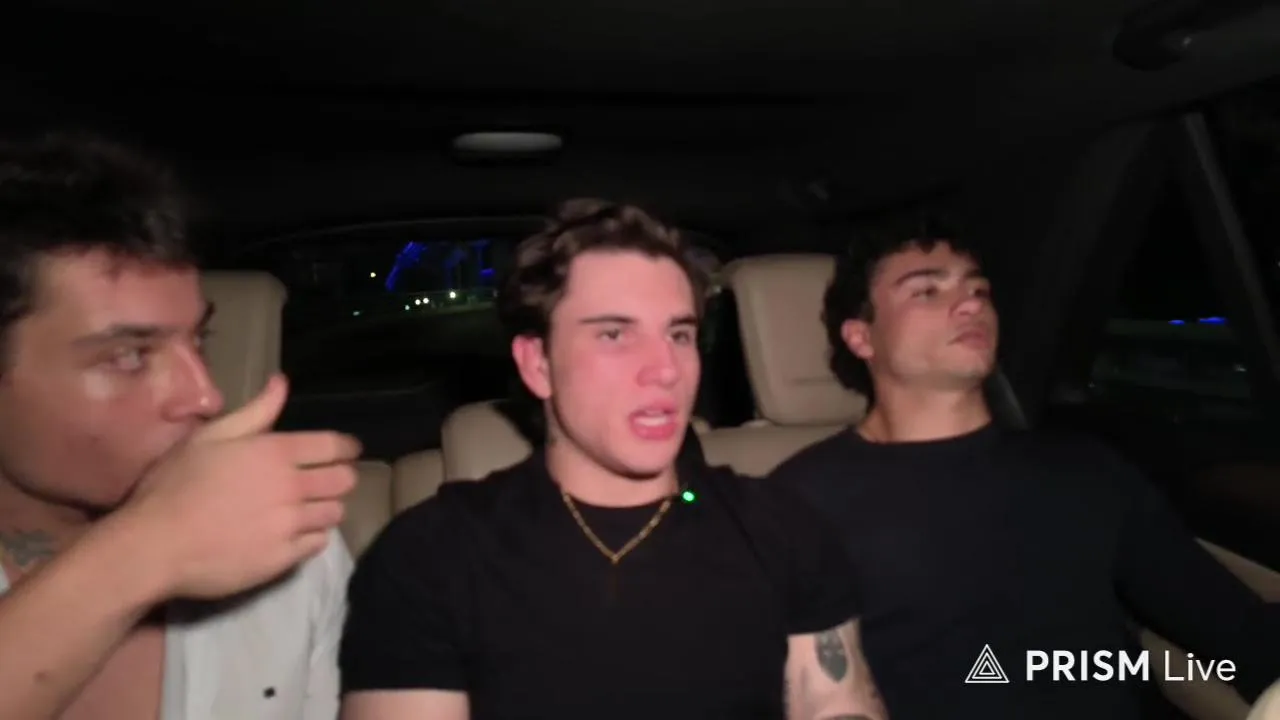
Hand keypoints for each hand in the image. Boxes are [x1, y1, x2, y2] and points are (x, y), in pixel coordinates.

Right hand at [120, 373, 360, 599]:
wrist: (154, 545)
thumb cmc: (175, 485)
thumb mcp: (210, 437)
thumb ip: (254, 412)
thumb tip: (282, 384)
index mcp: (275, 452)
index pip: (334, 446)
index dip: (346, 448)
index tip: (346, 452)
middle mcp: (291, 487)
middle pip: (344, 480)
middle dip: (341, 477)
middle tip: (325, 481)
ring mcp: (290, 525)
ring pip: (335, 513)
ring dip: (327, 507)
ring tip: (310, 508)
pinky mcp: (284, 558)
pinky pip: (318, 543)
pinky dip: (313, 536)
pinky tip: (295, 533)